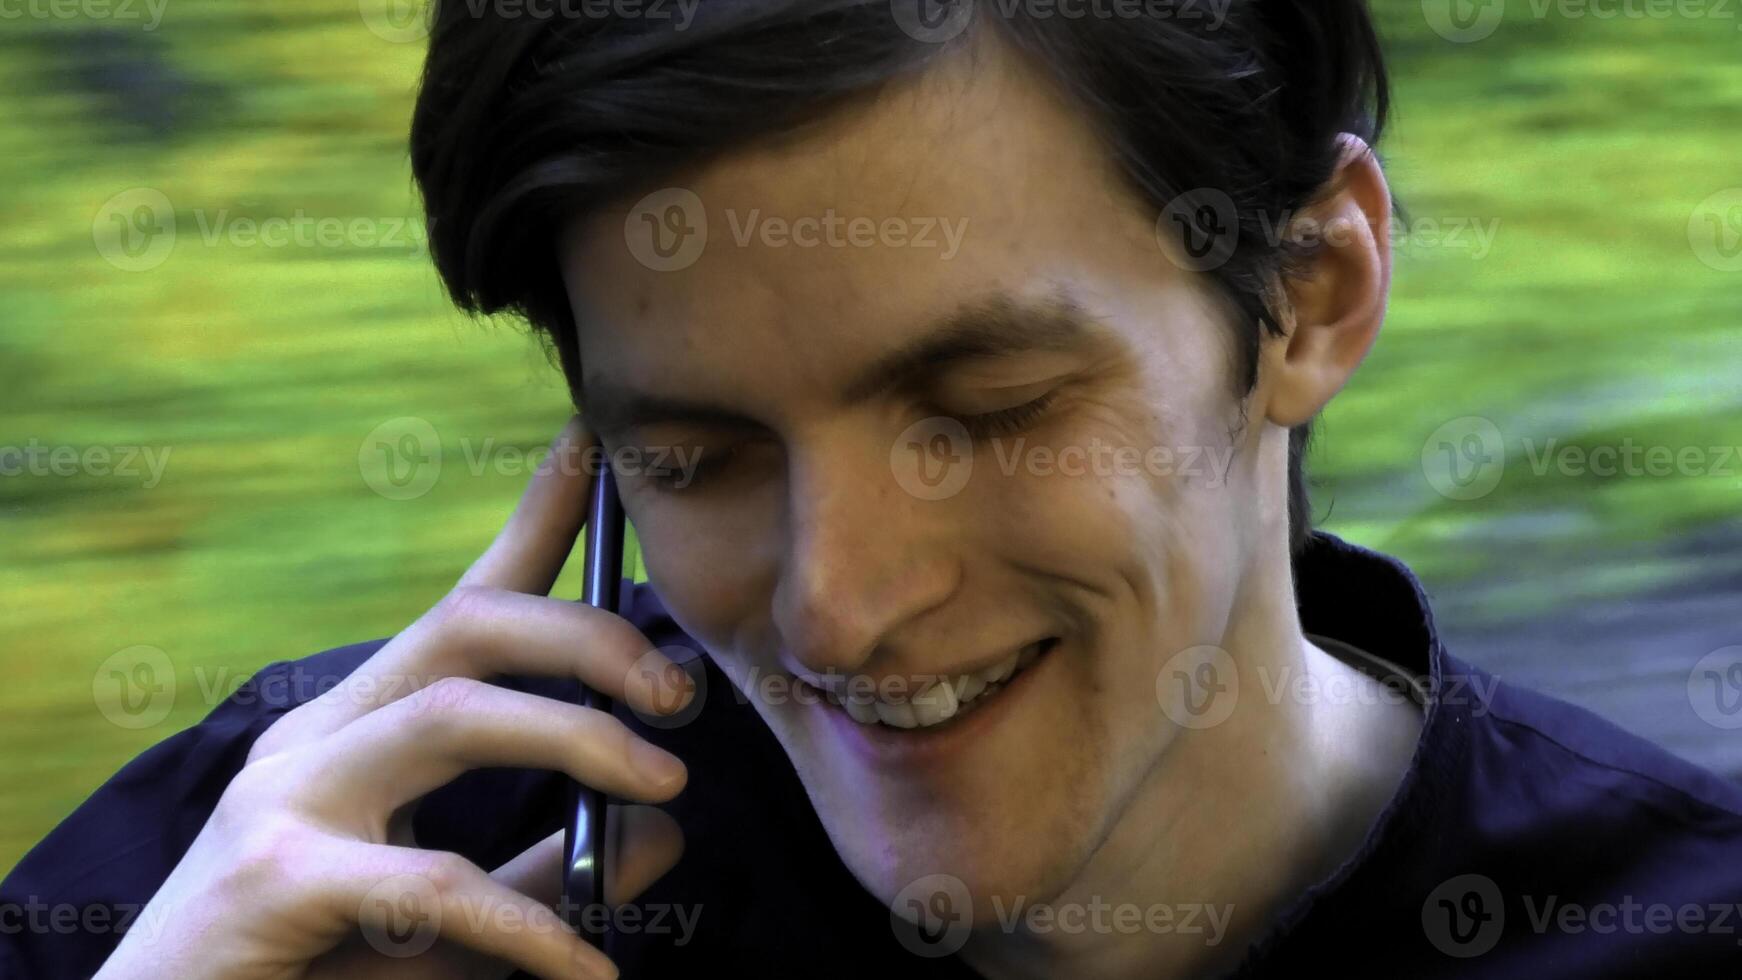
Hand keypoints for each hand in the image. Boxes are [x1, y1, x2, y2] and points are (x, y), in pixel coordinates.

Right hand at [95, 416, 695, 979]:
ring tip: (666, 783)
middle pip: (465, 628)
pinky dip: (532, 925)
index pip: (459, 606)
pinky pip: (437, 882)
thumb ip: (545, 872)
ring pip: (454, 714)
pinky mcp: (275, 879)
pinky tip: (588, 970)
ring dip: (578, 737)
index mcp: (356, 731)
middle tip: (678, 695)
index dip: (533, 521)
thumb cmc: (315, 974)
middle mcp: (316, 740)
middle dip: (587, 638)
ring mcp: (285, 799)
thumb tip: (660, 828)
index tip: (592, 446)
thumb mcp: (452, 923)